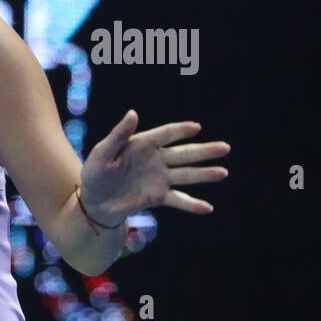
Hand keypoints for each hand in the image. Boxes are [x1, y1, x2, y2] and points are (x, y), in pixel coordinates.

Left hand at [80, 110, 229, 221]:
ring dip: (205, 174)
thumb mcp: (102, 152)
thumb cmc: (95, 172)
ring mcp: (160, 178)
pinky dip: (193, 205)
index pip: (165, 135)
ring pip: (186, 175)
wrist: (94, 200)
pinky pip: (178, 200)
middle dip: (204, 151)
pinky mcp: (159, 196)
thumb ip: (118, 135)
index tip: (195, 128)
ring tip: (223, 172)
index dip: (180, 131)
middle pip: (184, 153)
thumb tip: (133, 112)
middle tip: (225, 148)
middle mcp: (156, 159)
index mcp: (142, 144)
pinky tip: (208, 208)